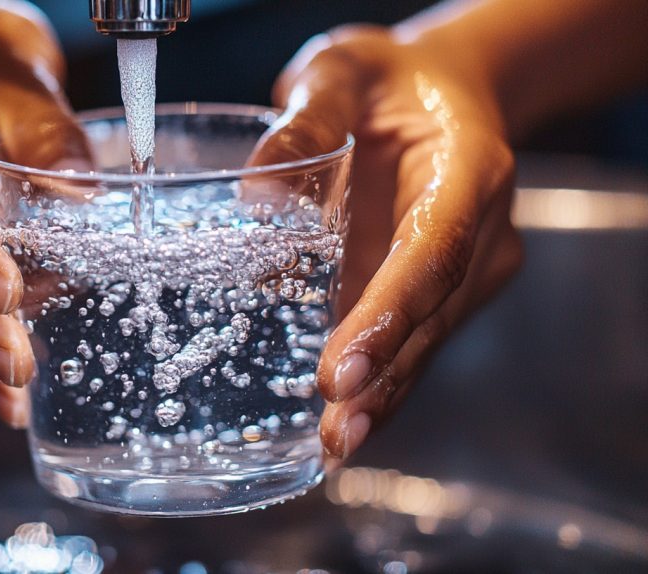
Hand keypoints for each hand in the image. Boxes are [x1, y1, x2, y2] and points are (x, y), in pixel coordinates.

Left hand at [249, 27, 522, 463]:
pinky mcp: (441, 288)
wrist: (433, 92)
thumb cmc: (385, 81)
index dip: (390, 317)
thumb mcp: (341, 73)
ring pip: (427, 338)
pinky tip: (342, 419)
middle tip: (337, 431)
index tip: (341, 370)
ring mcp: (468, 266)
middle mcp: (480, 230)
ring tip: (336, 442)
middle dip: (384, 377)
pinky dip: (378, 378)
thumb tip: (255, 196)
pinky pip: (412, 337)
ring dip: (383, 393)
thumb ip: (307, 119)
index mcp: (469, 172)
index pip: (433, 254)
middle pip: (434, 314)